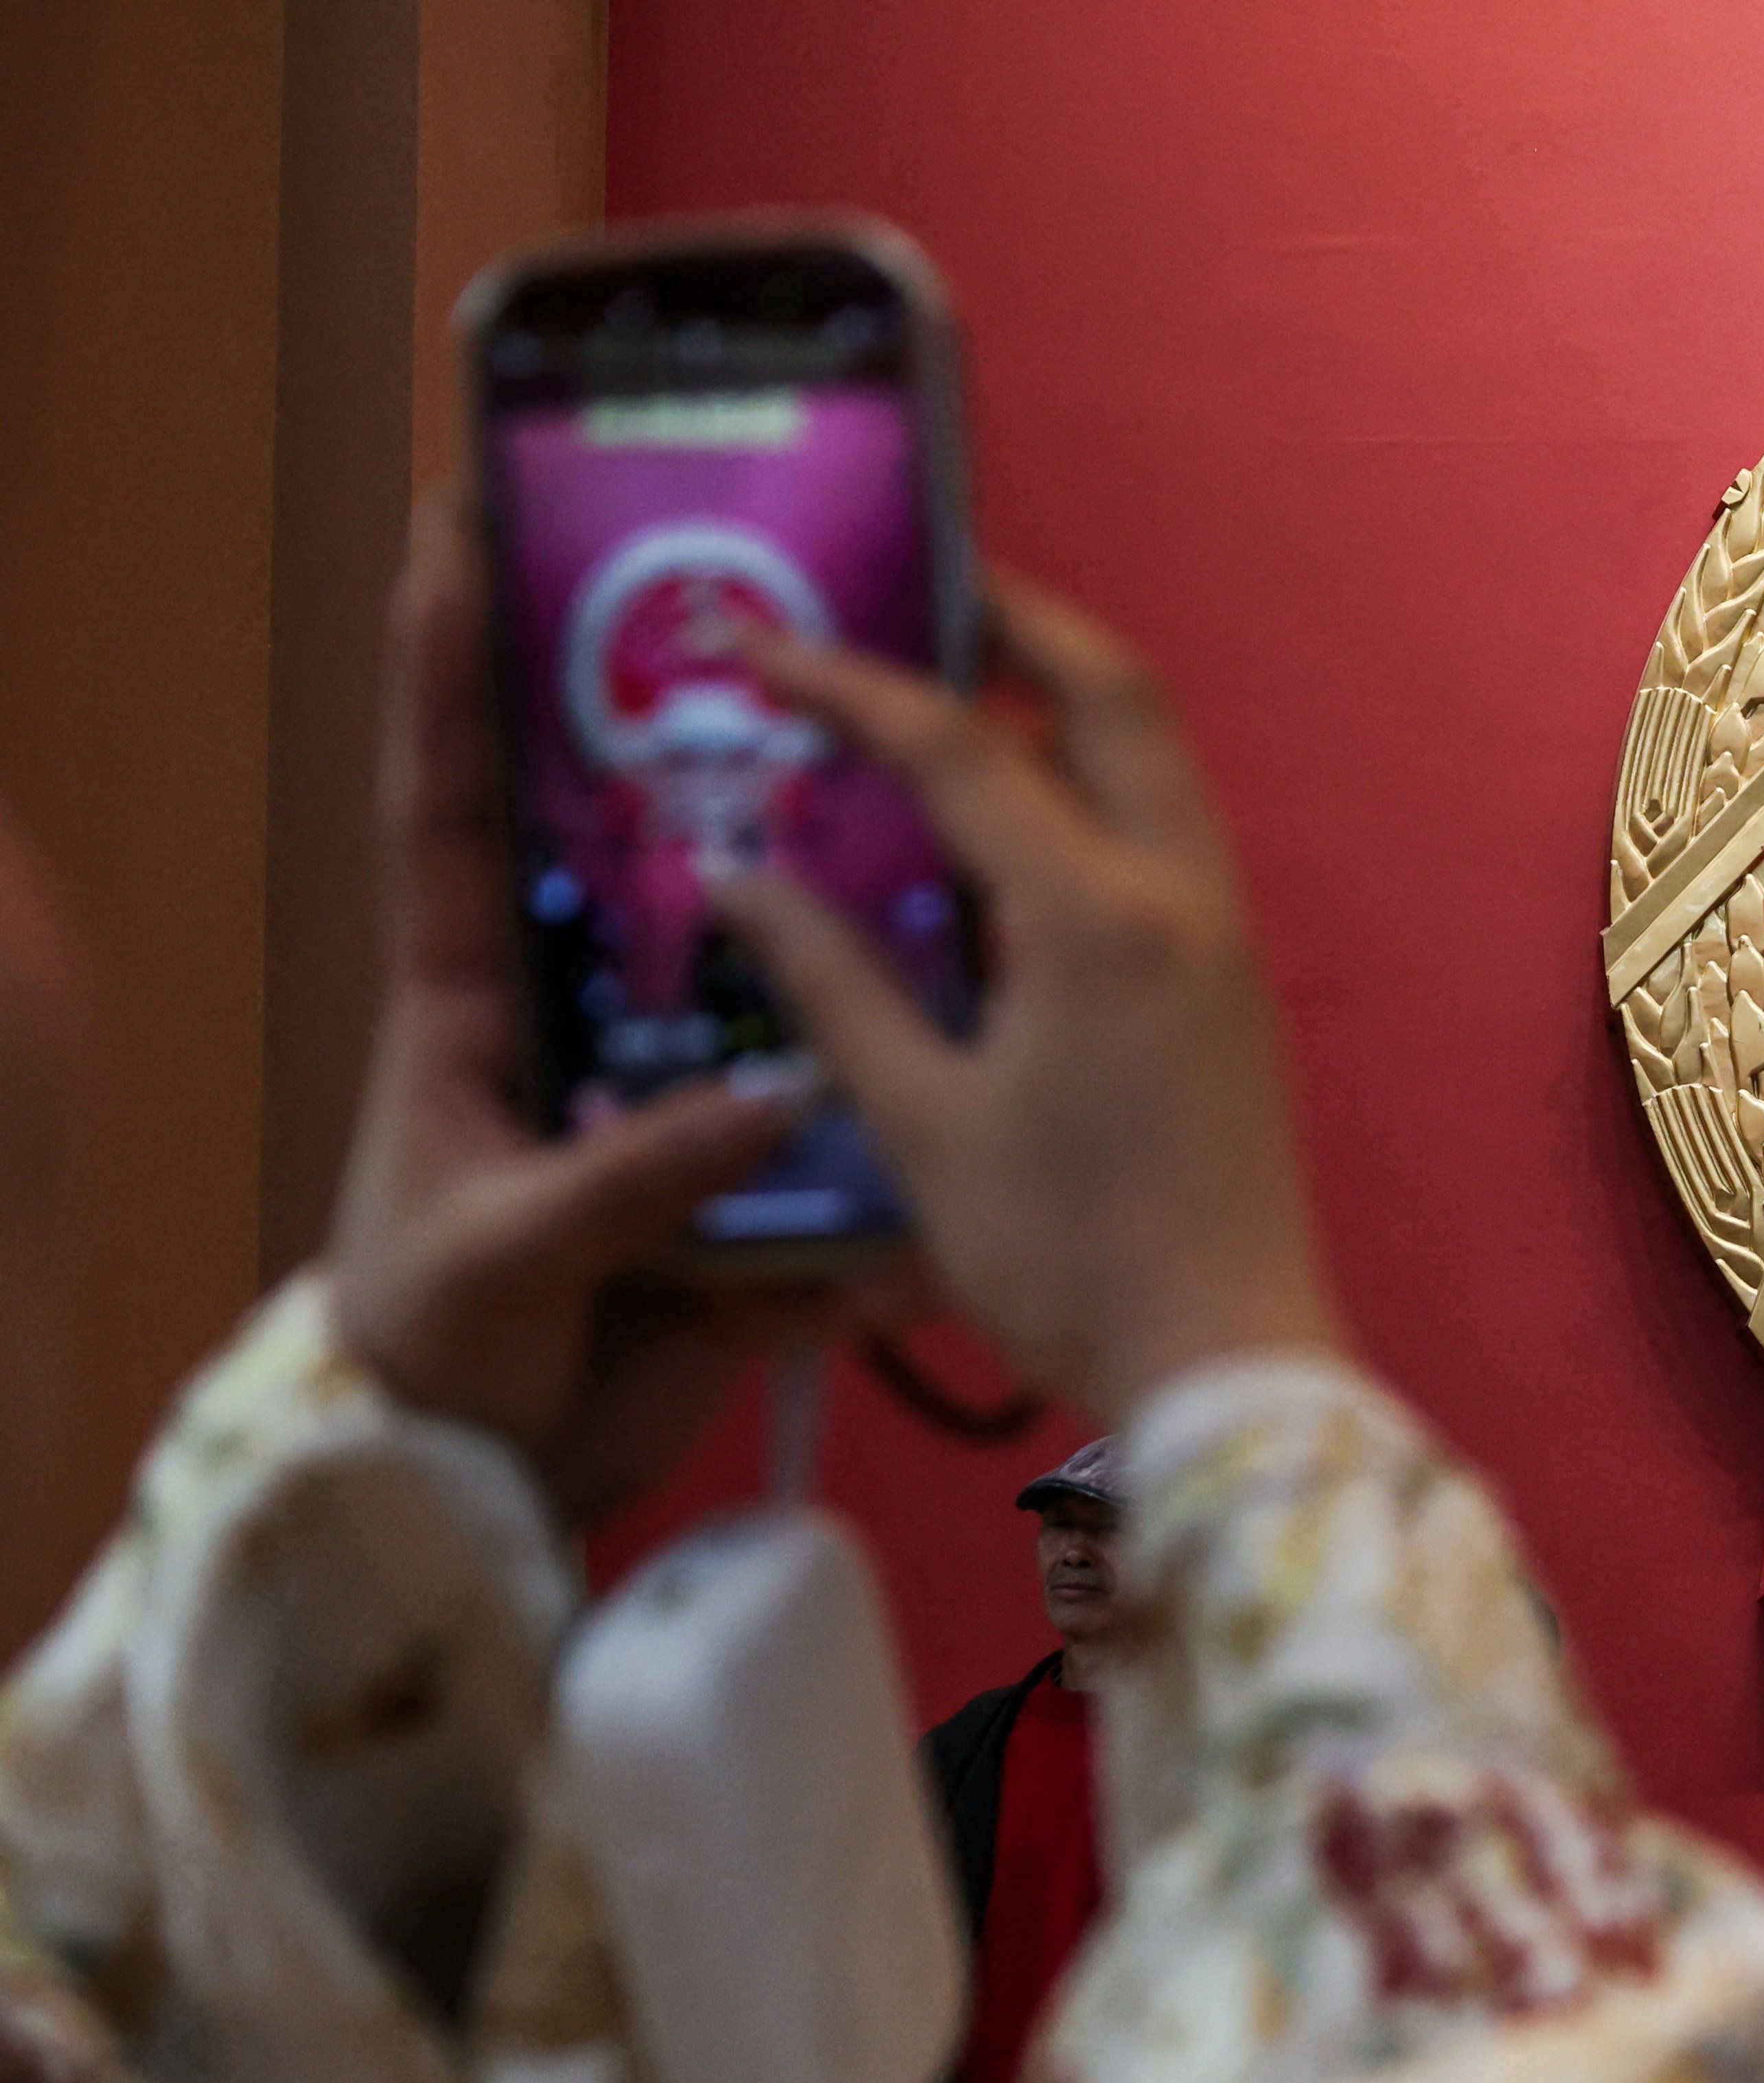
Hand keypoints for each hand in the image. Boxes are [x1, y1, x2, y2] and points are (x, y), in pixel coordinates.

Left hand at [324, 495, 838, 1519]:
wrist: (486, 1488)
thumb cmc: (435, 1347)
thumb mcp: (504, 1257)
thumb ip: (633, 1177)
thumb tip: (775, 1099)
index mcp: (470, 1008)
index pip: (449, 812)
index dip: (448, 679)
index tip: (460, 538)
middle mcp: (579, 1025)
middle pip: (644, 863)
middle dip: (698, 754)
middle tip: (772, 631)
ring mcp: (664, 1101)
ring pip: (769, 990)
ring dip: (844, 937)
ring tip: (936, 856)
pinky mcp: (739, 1190)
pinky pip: (833, 1152)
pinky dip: (889, 1161)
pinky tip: (954, 1148)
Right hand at [718, 582, 1338, 1422]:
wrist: (1226, 1364)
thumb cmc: (1066, 1258)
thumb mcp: (920, 1122)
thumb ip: (832, 984)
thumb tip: (744, 878)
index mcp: (1095, 915)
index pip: (958, 746)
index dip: (848, 683)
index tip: (760, 643)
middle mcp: (1180, 899)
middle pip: (1112, 698)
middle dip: (1013, 627)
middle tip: (914, 598)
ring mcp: (1224, 941)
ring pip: (1153, 767)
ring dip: (1059, 710)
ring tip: (948, 703)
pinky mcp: (1234, 991)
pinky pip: (1164, 845)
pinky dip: (1090, 798)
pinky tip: (1007, 836)